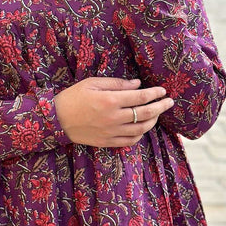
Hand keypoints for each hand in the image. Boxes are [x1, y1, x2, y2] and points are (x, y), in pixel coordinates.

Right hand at [54, 77, 173, 147]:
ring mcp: (111, 132)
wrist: (56, 119)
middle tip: (169, 102)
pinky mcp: (107, 142)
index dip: (154, 93)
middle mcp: (113, 117)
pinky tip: (143, 128)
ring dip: (153, 121)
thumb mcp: (92, 83)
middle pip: (145, 113)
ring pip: (141, 129)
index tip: (163, 90)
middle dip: (160, 107)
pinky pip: (130, 141)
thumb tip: (137, 84)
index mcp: (110, 100)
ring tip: (157, 114)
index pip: (140, 97)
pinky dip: (140, 135)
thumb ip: (116, 84)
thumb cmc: (73, 97)